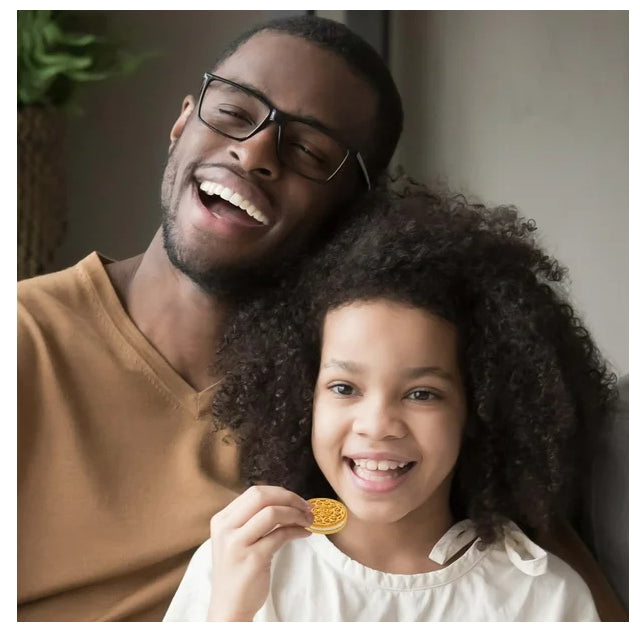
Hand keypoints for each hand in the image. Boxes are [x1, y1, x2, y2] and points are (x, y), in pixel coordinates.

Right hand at [206, 485, 313, 621]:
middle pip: (262, 497)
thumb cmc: (239, 570)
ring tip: (309, 520)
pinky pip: (280, 535)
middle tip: (307, 507)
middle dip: (289, 498)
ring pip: (272, 512)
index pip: (254, 492)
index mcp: (222, 519)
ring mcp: (237, 543)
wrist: (229, 606)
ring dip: (296, 513)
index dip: (280, 493)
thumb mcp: (238, 539)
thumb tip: (287, 500)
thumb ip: (253, 519)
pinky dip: (297, 530)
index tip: (297, 500)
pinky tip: (305, 534)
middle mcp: (226, 528)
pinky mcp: (252, 559)